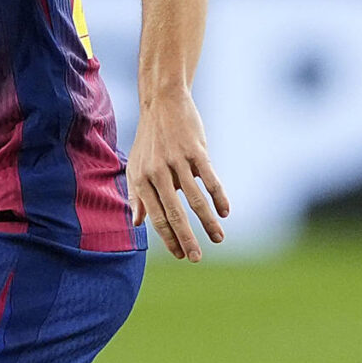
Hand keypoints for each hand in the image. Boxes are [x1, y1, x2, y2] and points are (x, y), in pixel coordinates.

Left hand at [128, 92, 228, 262]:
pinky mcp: (196, 151)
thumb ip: (136, 195)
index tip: (180, 255)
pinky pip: (210, 179)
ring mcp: (177, 161)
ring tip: (218, 239)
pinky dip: (219, 197)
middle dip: (187, 239)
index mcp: (142, 180)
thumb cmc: (150, 139)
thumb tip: (137, 223)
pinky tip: (225, 212)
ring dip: (209, 222)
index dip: (168, 238)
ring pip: (196, 199)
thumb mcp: (136, 166)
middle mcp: (158, 173)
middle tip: (197, 259)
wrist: (162, 103)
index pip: (156, 217)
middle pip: (175, 213)